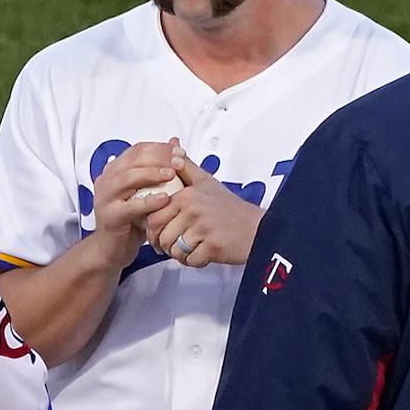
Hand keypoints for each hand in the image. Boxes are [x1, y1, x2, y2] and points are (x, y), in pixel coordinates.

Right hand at [89, 140, 185, 266]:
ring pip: (128, 178)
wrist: (113, 249)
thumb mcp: (147, 191)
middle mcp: (106, 180)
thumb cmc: (132, 219)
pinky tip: (165, 199)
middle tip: (179, 161)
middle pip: (132, 160)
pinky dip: (149, 201)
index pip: (137, 150)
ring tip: (172, 175)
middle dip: (158, 157)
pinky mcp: (110, 217)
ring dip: (152, 174)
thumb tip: (175, 141)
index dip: (159, 148)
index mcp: (115, 170)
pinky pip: (130, 206)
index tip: (180, 151)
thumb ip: (159, 168)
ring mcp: (105, 198)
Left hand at [147, 153, 261, 267]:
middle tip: (172, 246)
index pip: (154, 216)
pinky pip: (190, 261)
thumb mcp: (206, 181)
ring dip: (179, 255)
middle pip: (161, 235)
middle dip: (164, 245)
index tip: (160, 233)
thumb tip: (173, 147)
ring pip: (174, 250)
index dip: (154, 229)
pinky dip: (194, 262)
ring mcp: (202, 229)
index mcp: (186, 195)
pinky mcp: (212, 246)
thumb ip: (186, 167)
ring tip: (189, 249)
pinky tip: (202, 254)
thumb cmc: (230, 207)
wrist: (256, 227)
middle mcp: (193, 210)